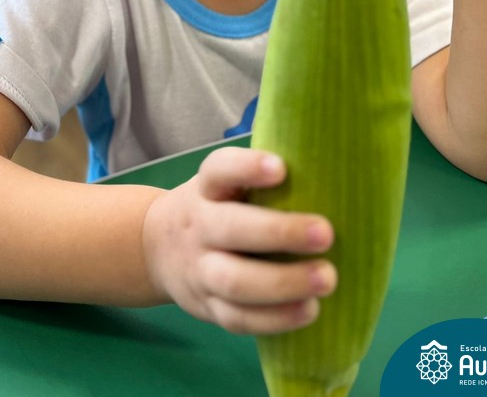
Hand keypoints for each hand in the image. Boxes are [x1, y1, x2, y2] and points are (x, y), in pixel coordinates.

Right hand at [141, 147, 335, 334]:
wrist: (156, 247)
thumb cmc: (216, 206)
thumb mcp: (224, 184)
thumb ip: (261, 179)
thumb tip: (330, 169)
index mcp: (207, 188)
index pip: (220, 170)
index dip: (247, 167)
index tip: (281, 168)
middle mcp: (199, 226)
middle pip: (231, 228)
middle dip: (279, 232)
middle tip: (326, 233)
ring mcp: (200, 270)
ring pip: (235, 281)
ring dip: (284, 283)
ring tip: (327, 278)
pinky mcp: (207, 308)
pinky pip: (238, 319)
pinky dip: (275, 319)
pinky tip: (309, 310)